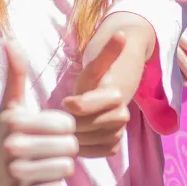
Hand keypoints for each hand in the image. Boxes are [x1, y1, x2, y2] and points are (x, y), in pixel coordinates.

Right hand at [0, 41, 76, 185]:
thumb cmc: (5, 132)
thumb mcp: (11, 103)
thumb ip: (16, 73)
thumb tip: (10, 41)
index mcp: (15, 123)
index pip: (67, 125)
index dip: (65, 128)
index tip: (51, 130)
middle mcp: (11, 150)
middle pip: (69, 148)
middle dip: (64, 148)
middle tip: (50, 148)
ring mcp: (14, 176)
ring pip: (65, 170)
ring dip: (59, 167)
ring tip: (45, 162)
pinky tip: (35, 179)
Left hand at [62, 33, 130, 156]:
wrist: (104, 99)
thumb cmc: (93, 82)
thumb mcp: (93, 69)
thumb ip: (105, 54)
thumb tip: (122, 33)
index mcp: (114, 95)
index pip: (85, 105)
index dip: (73, 105)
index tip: (67, 101)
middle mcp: (121, 115)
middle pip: (85, 126)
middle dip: (73, 121)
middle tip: (64, 117)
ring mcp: (119, 132)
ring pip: (90, 140)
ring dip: (76, 135)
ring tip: (68, 126)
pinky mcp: (113, 146)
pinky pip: (95, 152)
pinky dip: (84, 147)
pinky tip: (78, 137)